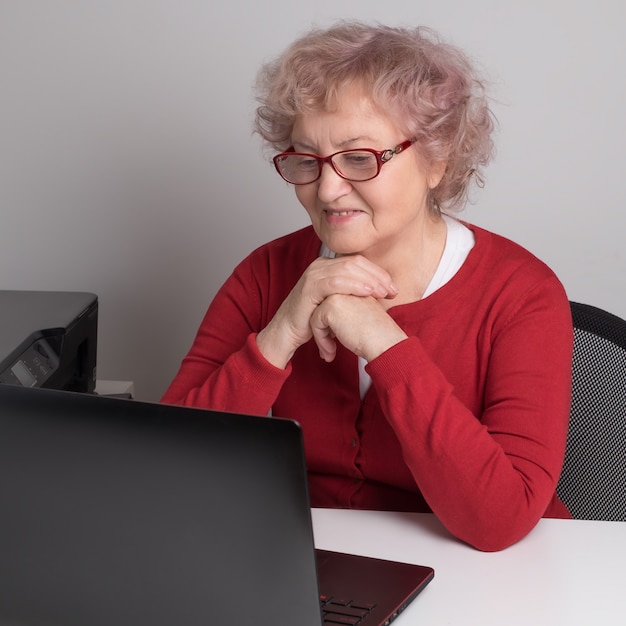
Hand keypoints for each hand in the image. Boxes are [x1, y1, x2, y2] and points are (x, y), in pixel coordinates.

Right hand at [256, 255, 397, 367]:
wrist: (287, 333)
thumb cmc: (312, 321)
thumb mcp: (338, 303)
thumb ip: (354, 294)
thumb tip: (380, 293)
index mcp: (328, 266)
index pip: (358, 262)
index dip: (378, 273)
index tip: (393, 288)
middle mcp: (320, 266)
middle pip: (355, 262)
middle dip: (377, 276)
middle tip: (392, 290)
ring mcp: (313, 275)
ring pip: (347, 269)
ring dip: (369, 280)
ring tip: (383, 292)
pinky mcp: (309, 287)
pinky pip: (335, 282)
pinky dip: (354, 285)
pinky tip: (367, 293)